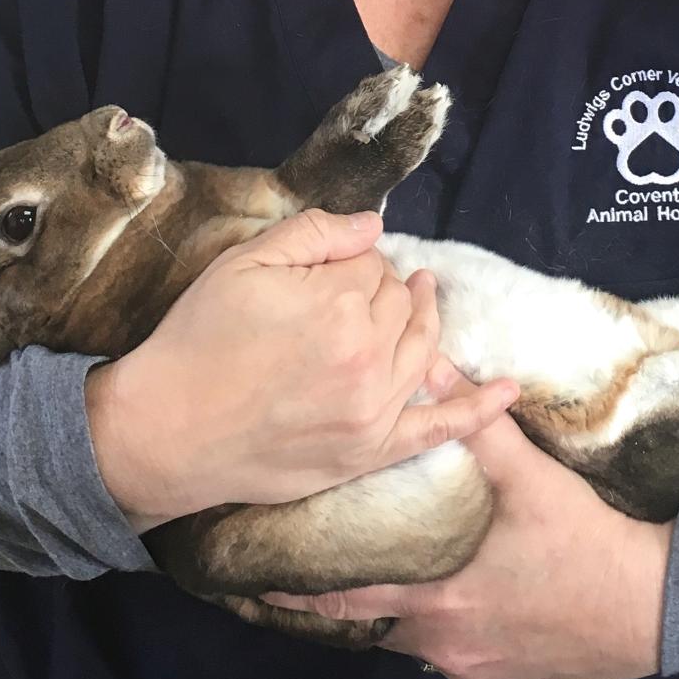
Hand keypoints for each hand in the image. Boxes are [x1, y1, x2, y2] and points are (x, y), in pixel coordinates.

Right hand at [85, 210, 518, 528]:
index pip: (373, 263)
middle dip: (383, 289)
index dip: (350, 261)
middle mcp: (367, 355)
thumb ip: (315, 233)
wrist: (169, 429)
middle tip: (350, 290)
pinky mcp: (372, 451)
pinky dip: (479, 410)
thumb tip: (375, 227)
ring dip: (424, 320)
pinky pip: (440, 428)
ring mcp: (375, 409)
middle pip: (401, 303)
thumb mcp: (244, 263)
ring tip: (421, 298)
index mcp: (338, 302)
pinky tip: (510, 391)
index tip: (324, 270)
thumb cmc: (199, 339)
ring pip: (423, 349)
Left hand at [264, 361, 673, 678]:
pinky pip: (450, 658)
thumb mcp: (530, 478)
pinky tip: (449, 602)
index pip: (346, 598)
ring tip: (382, 577)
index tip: (257, 582)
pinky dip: (439, 632)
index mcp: (436, 600)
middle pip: (375, 624)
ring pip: (412, 643)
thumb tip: (434, 370)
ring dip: (398, 614)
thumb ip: (477, 427)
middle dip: (347, 598)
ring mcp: (471, 672)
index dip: (300, 590)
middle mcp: (442, 646)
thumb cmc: (583, 542)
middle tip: (316, 569)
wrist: (652, 608)